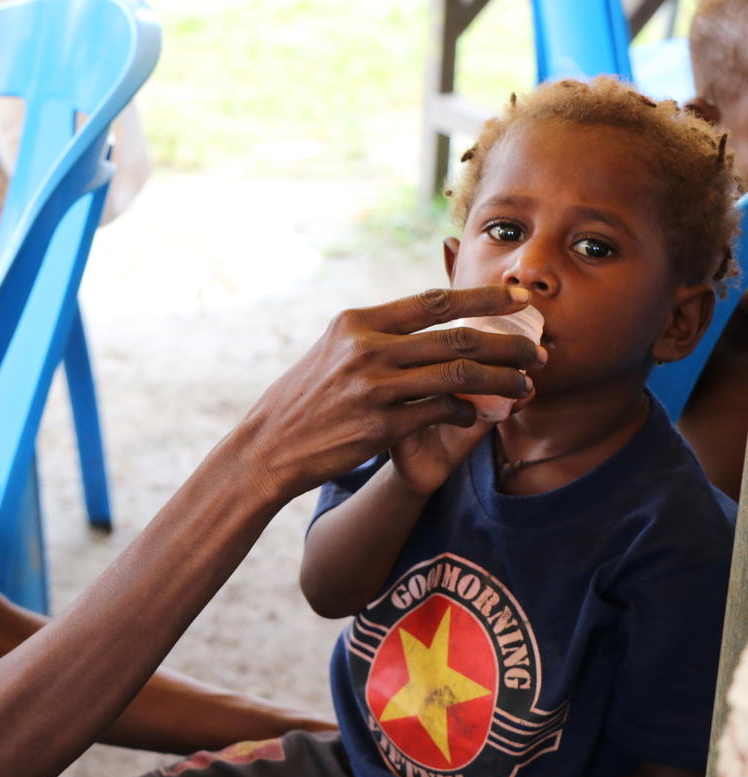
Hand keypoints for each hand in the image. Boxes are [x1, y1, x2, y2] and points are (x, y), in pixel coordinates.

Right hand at [236, 285, 539, 501]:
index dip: (484, 297)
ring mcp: (373, 388)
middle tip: (540, 349)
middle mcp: (366, 349)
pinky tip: (478, 413)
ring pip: (459, 375)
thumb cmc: (304, 399)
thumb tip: (427, 322)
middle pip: (456, 336)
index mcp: (356, 323)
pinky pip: (441, 413)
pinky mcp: (379, 427)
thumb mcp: (332, 351)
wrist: (268, 448)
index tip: (520, 296)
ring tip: (526, 384)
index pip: (434, 300)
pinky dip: (468, 412)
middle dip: (509, 342)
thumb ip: (376, 335)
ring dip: (501, 380)